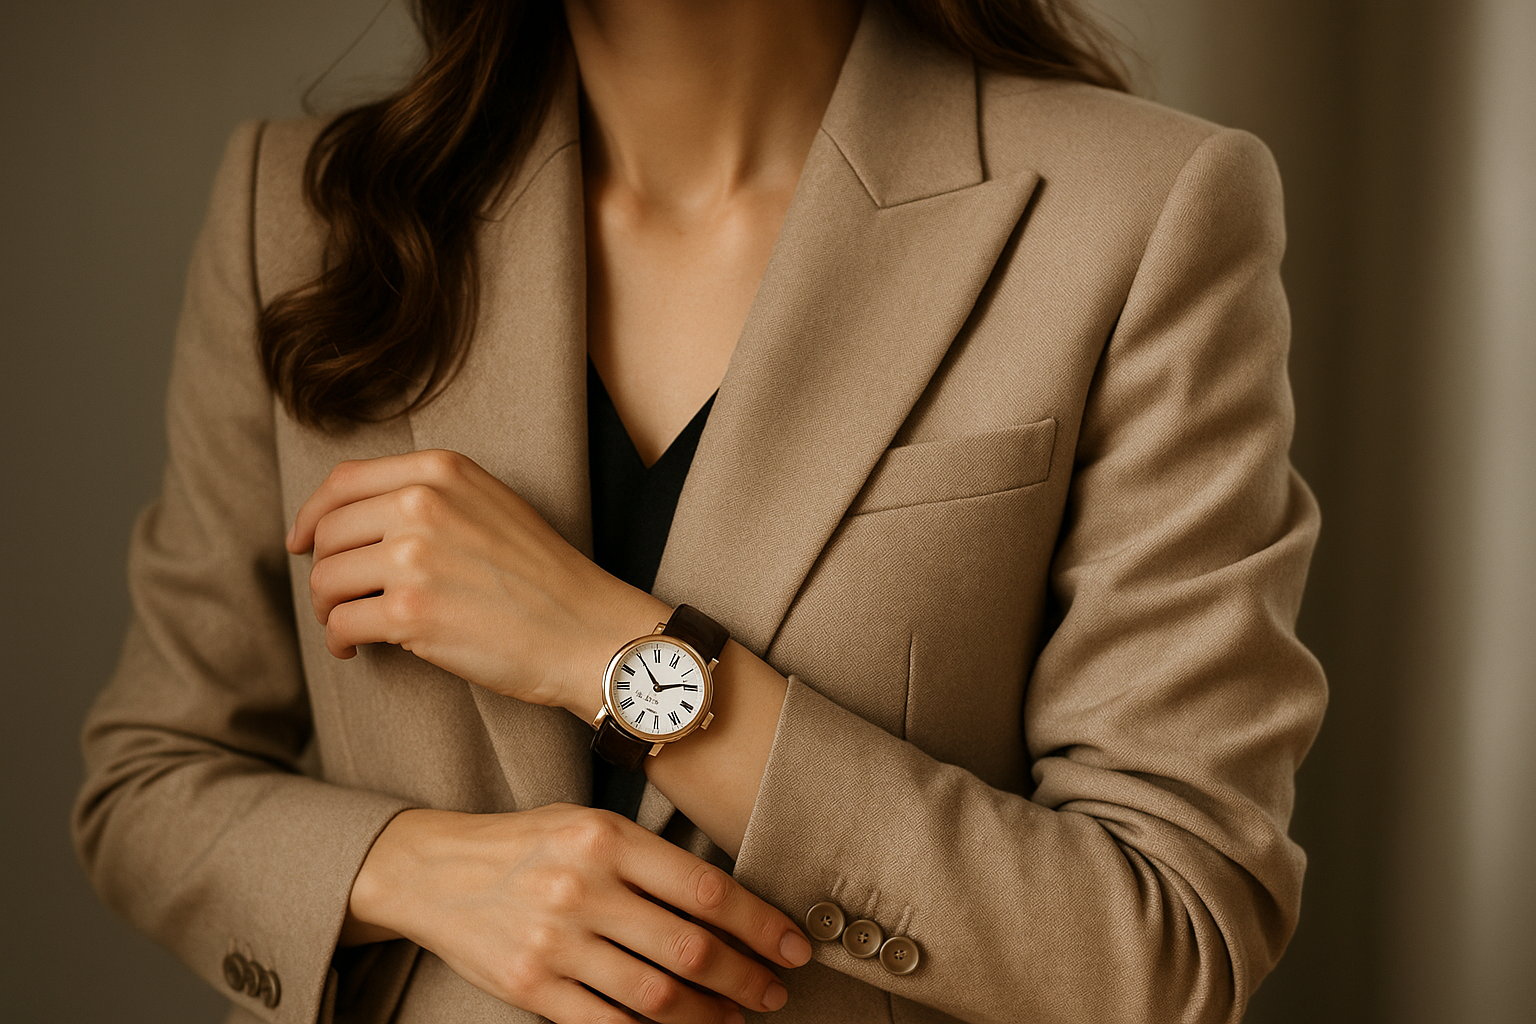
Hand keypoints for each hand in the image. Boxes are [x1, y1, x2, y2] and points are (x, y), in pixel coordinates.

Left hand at [287, 450, 661, 714]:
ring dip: (328, 609)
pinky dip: (340, 640)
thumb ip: (428, 496)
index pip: (344, 481)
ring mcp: (415, 557)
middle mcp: (423, 503)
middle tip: (340, 599)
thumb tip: (348, 520)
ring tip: (349, 625)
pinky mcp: (411, 613)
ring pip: (325, 579)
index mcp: (442, 471)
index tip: (303, 542)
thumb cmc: (542, 576)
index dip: (312, 514)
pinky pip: (341, 623)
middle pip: (328, 533)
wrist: (586, 629)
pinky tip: (356, 648)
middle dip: (324, 570)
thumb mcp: (489, 505)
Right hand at [345, 804, 810, 1022]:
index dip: (759, 923)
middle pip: (690, 947)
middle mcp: (584, 888)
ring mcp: (555, 941)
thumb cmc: (524, 845)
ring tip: (736, 1015)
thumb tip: (726, 904)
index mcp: (606, 838)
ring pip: (656, 995)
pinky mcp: (531, 986)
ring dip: (708, 1013)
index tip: (792, 945)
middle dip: (747, 976)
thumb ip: (649, 858)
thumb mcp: (587, 824)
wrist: (430, 871)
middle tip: (776, 990)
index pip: (704, 888)